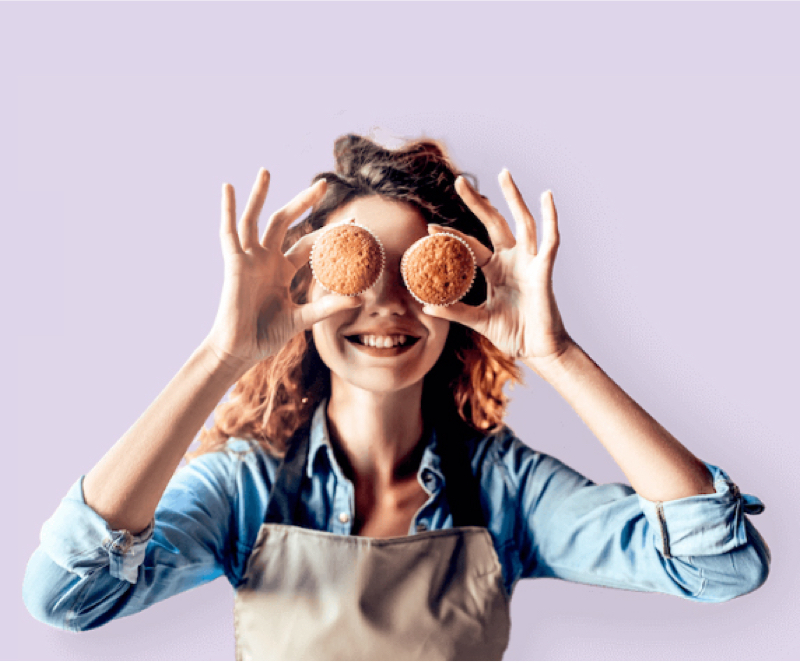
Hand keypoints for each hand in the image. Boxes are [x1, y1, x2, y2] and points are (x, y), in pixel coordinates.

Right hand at [203, 169, 361, 372]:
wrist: (241, 350)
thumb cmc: (267, 336)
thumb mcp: (302, 319)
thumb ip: (327, 306)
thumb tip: (359, 299)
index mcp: (283, 270)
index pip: (310, 244)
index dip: (329, 233)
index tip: (354, 222)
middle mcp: (267, 260)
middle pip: (286, 222)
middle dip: (303, 202)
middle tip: (324, 183)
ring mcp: (250, 259)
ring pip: (256, 219)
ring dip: (260, 195)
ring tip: (266, 170)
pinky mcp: (234, 264)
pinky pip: (229, 232)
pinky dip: (228, 210)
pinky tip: (228, 188)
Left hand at [423, 170, 572, 373]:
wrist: (538, 351)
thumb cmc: (513, 334)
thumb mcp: (479, 321)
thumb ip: (456, 311)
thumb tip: (426, 305)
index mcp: (495, 271)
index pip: (470, 246)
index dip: (451, 236)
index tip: (430, 228)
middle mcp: (512, 261)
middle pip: (493, 223)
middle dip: (477, 202)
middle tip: (459, 181)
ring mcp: (528, 262)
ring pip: (521, 222)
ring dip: (513, 198)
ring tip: (503, 174)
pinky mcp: (543, 269)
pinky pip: (549, 240)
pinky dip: (550, 218)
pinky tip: (546, 197)